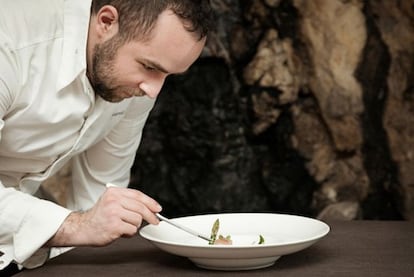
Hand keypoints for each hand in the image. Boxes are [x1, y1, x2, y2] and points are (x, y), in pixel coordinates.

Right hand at [47, 187, 161, 246]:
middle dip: (151, 216)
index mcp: (114, 192)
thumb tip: (150, 207)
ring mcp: (114, 213)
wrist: (82, 228)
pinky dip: (129, 233)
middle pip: (141, 208)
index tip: (157, 208)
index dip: (150, 202)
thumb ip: (128, 201)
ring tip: (124, 226)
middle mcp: (113, 201)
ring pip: (138, 220)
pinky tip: (120, 232)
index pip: (138, 195)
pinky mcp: (114, 226)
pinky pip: (132, 230)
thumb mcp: (111, 202)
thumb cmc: (98, 217)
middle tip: (155, 221)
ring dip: (134, 226)